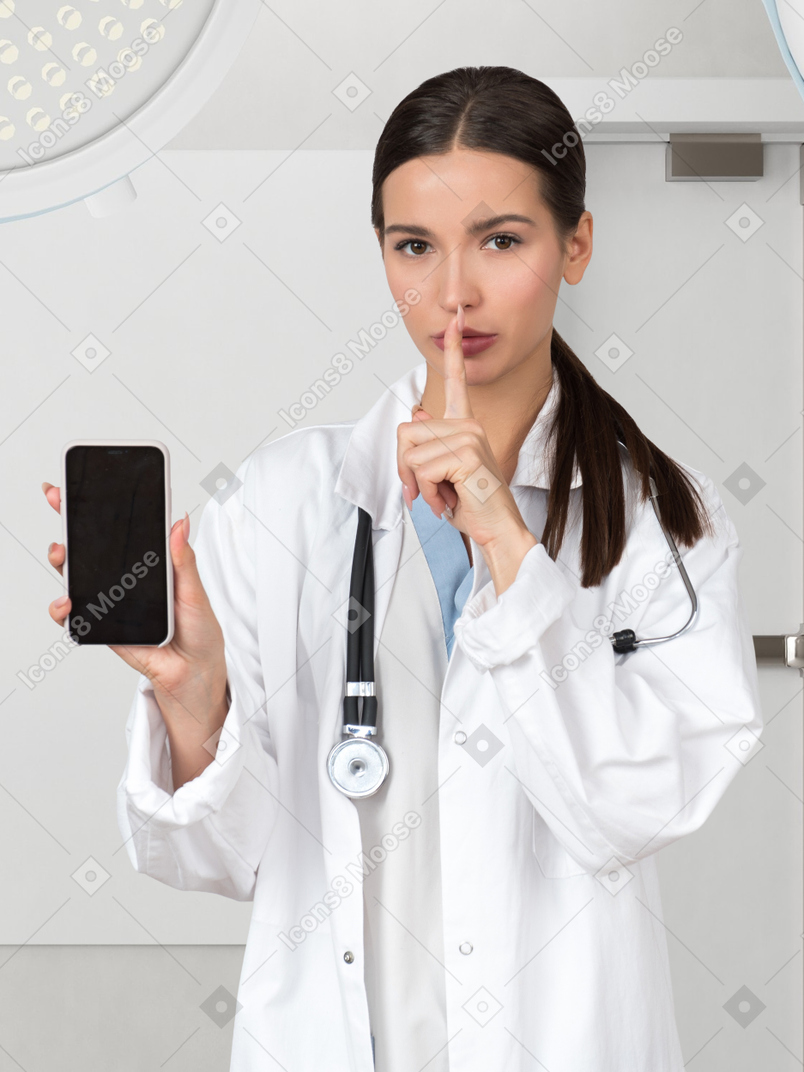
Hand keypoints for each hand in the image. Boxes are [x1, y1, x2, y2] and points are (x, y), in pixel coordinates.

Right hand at [42, 482, 228, 741]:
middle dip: (70, 521)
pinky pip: (77, 614)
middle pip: (92, 546)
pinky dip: (65, 608)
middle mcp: (127, 579)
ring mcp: (112, 600)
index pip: (120, 530)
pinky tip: (68, 602)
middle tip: (59, 502)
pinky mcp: (104, 625)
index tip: (83, 484)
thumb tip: (181, 521)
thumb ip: (183, 560)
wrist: (194, 673)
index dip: (101, 507)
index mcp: (149, 564)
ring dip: (63, 560)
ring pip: (77, 575)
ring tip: (61, 553)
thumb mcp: (195, 592)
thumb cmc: (200, 631)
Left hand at [397, 303, 534, 552]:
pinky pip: (420, 470)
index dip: (453, 350)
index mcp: (466, 426)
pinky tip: (447, 500)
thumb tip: (416, 415)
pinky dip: (426, 493)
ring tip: (442, 496)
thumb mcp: (444, 474)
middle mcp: (469, 425)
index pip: (457, 381)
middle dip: (404, 469)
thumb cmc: (475, 506)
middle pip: (405, 432)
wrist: (498, 531)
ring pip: (408, 453)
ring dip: (417, 484)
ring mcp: (469, 437)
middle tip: (424, 492)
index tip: (456, 320)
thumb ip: (430, 445)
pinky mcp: (465, 454)